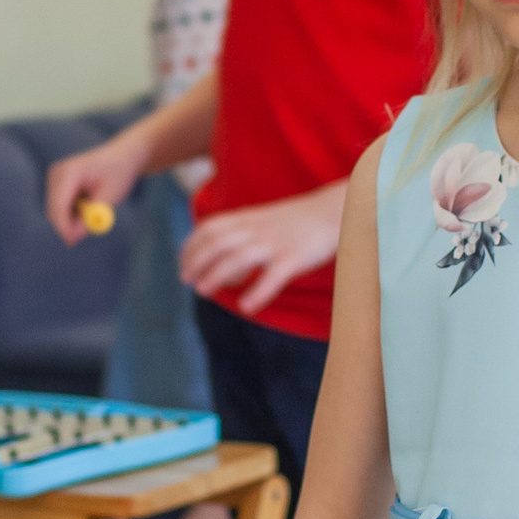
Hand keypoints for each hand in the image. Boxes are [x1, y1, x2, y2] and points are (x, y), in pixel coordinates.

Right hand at [47, 134, 141, 245]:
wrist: (122, 156)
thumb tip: (74, 237)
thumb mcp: (109, 197)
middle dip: (66, 226)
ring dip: (71, 219)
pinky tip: (87, 203)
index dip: (63, 226)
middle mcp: (57, 172)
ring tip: (95, 207)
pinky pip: (59, 208)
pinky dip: (71, 213)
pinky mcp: (55, 183)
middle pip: (53, 209)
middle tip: (82, 237)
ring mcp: (54, 177)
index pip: (58, 204)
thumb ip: (91, 217)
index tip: (72, 242)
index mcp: (70, 171)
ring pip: (55, 211)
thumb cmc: (118, 174)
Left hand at [180, 186, 341, 316]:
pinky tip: (246, 307)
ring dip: (217, 275)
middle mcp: (257, 229)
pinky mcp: (295, 257)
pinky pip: (273, 275)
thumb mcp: (262, 220)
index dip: (191, 248)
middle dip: (197, 262)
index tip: (183, 268)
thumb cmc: (297, 222)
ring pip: (239, 257)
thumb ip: (239, 234)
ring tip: (203, 292)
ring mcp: (275, 243)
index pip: (209, 228)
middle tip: (189, 282)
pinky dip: (258, 292)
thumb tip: (216, 259)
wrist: (334, 211)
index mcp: (248, 219)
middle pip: (217, 242)